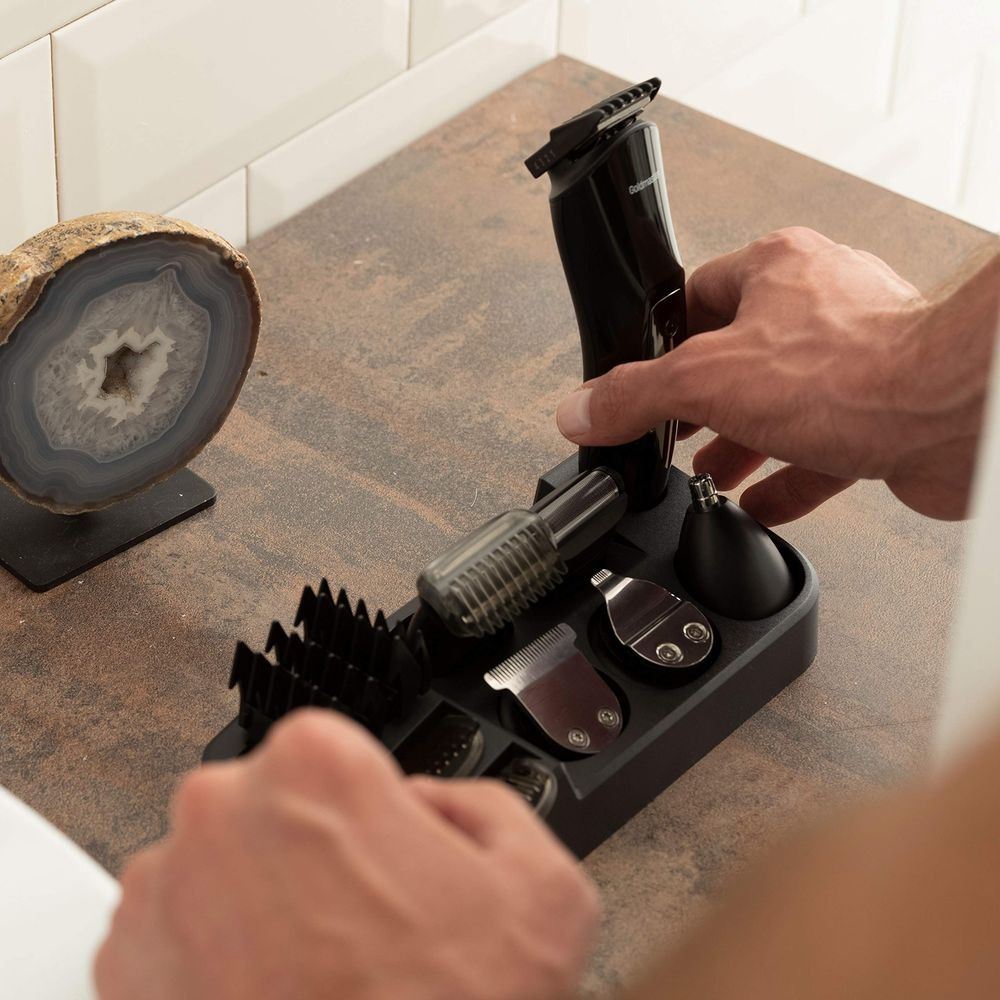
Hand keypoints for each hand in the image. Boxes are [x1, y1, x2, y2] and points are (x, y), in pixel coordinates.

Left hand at [94, 711, 598, 999]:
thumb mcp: (544, 886)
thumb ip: (486, 805)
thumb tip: (433, 805)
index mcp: (317, 768)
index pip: (336, 749)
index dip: (370, 806)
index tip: (382, 849)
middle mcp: (222, 815)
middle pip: (277, 804)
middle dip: (315, 851)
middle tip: (363, 921)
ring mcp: (165, 892)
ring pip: (227, 865)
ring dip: (266, 903)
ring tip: (324, 972)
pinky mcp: (127, 968)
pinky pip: (181, 931)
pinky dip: (221, 958)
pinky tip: (281, 997)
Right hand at [556, 227, 996, 522]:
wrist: (956, 415)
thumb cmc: (858, 372)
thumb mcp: (708, 380)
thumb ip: (636, 396)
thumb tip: (581, 410)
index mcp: (777, 272)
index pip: (697, 296)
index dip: (661, 340)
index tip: (639, 378)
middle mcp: (820, 309)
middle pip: (738, 355)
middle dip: (700, 405)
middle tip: (672, 432)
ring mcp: (855, 364)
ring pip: (780, 406)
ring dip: (740, 445)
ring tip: (708, 474)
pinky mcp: (882, 417)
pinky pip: (821, 452)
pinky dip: (787, 481)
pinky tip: (761, 505)